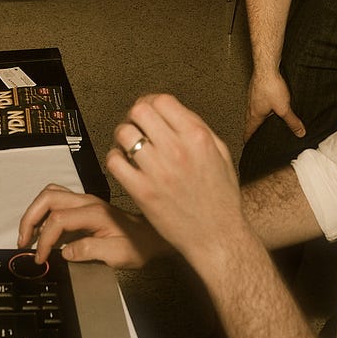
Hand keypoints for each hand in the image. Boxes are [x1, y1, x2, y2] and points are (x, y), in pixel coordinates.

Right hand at [17, 183, 169, 267]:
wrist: (152, 237)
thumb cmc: (138, 245)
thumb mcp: (117, 254)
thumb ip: (89, 250)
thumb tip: (65, 252)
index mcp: (94, 213)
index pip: (57, 220)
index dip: (44, 240)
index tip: (41, 258)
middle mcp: (87, 202)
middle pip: (48, 198)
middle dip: (30, 218)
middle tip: (23, 241)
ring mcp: (85, 202)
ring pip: (50, 195)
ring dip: (35, 213)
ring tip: (28, 235)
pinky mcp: (84, 207)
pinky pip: (57, 202)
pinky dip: (43, 214)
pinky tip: (43, 231)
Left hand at [106, 94, 247, 267]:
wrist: (216, 236)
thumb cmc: (221, 198)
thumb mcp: (221, 154)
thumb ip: (199, 129)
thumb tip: (175, 112)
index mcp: (197, 137)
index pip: (162, 101)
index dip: (152, 101)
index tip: (150, 109)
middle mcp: (176, 150)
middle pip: (139, 111)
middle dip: (135, 115)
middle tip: (137, 125)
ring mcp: (157, 171)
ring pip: (124, 133)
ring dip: (123, 135)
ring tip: (129, 145)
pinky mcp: (142, 191)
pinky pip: (114, 162)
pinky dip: (115, 158)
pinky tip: (124, 164)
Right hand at [245, 69, 304, 139]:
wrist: (266, 67)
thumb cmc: (270, 86)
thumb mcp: (284, 108)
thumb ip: (292, 121)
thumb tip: (299, 132)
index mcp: (254, 115)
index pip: (248, 131)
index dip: (248, 139)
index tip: (247, 144)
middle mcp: (250, 106)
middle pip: (249, 121)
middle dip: (252, 128)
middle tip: (254, 133)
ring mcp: (252, 96)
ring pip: (252, 110)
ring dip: (256, 116)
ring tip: (262, 119)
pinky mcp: (256, 87)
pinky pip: (256, 100)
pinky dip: (260, 105)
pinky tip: (267, 102)